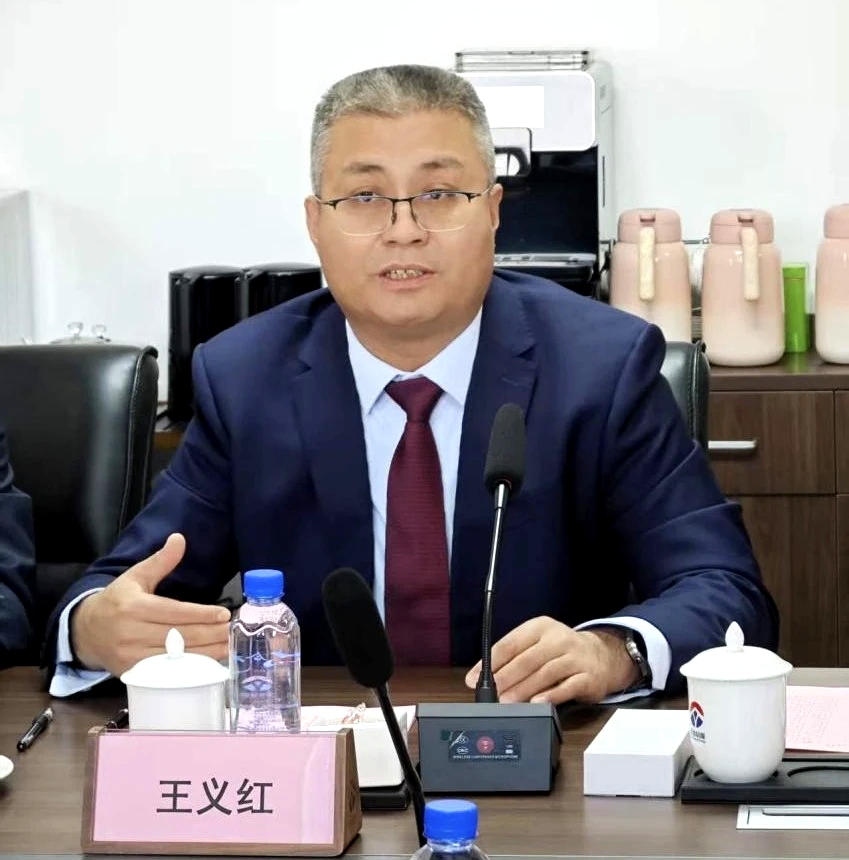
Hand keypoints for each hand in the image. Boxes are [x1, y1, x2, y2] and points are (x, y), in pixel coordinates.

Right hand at [70, 533, 230, 675]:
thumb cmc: (117, 601)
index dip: (201, 614)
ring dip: (205, 653)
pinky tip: (207, 662)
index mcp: (134, 607)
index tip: (224, 614)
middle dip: (210, 634)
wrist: (86, 632)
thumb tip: (180, 538)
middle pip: (178, 636)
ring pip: (175, 657)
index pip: (174, 612)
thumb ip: (161, 560)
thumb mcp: (135, 576)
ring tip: (228, 646)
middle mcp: (131, 633)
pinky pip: (166, 673)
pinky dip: (189, 669)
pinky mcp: (132, 674)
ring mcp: (131, 657)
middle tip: (233, 631)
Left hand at [464, 616, 639, 704]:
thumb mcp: (539, 644)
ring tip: (507, 702)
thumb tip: (484, 677)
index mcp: (540, 627)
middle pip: (527, 659)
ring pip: (545, 673)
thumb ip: (515, 658)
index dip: (492, 662)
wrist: (604, 656)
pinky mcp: (588, 676)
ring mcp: (575, 657)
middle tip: (491, 693)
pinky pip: (567, 687)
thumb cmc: (562, 651)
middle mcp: (558, 639)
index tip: (475, 678)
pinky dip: (551, 695)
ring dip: (523, 689)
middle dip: (506, 678)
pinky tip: (537, 702)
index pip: (511, 643)